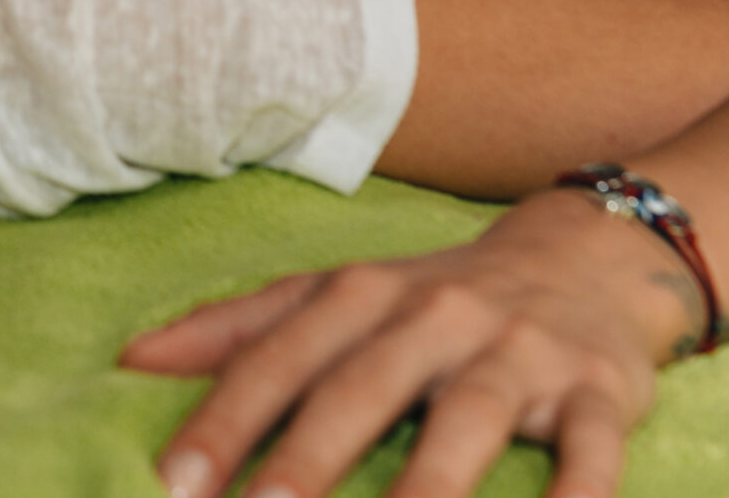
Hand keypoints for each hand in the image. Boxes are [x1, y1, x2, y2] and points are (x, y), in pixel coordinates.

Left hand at [119, 193, 698, 497]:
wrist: (587, 256)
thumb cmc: (434, 300)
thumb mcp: (336, 297)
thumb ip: (238, 330)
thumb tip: (129, 361)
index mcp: (360, 295)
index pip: (278, 359)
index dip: (223, 420)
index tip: (172, 483)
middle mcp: (434, 316)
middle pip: (361, 389)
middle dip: (307, 456)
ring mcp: (518, 353)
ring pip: (469, 421)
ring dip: (428, 488)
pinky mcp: (599, 391)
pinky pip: (590, 451)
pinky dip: (579, 495)